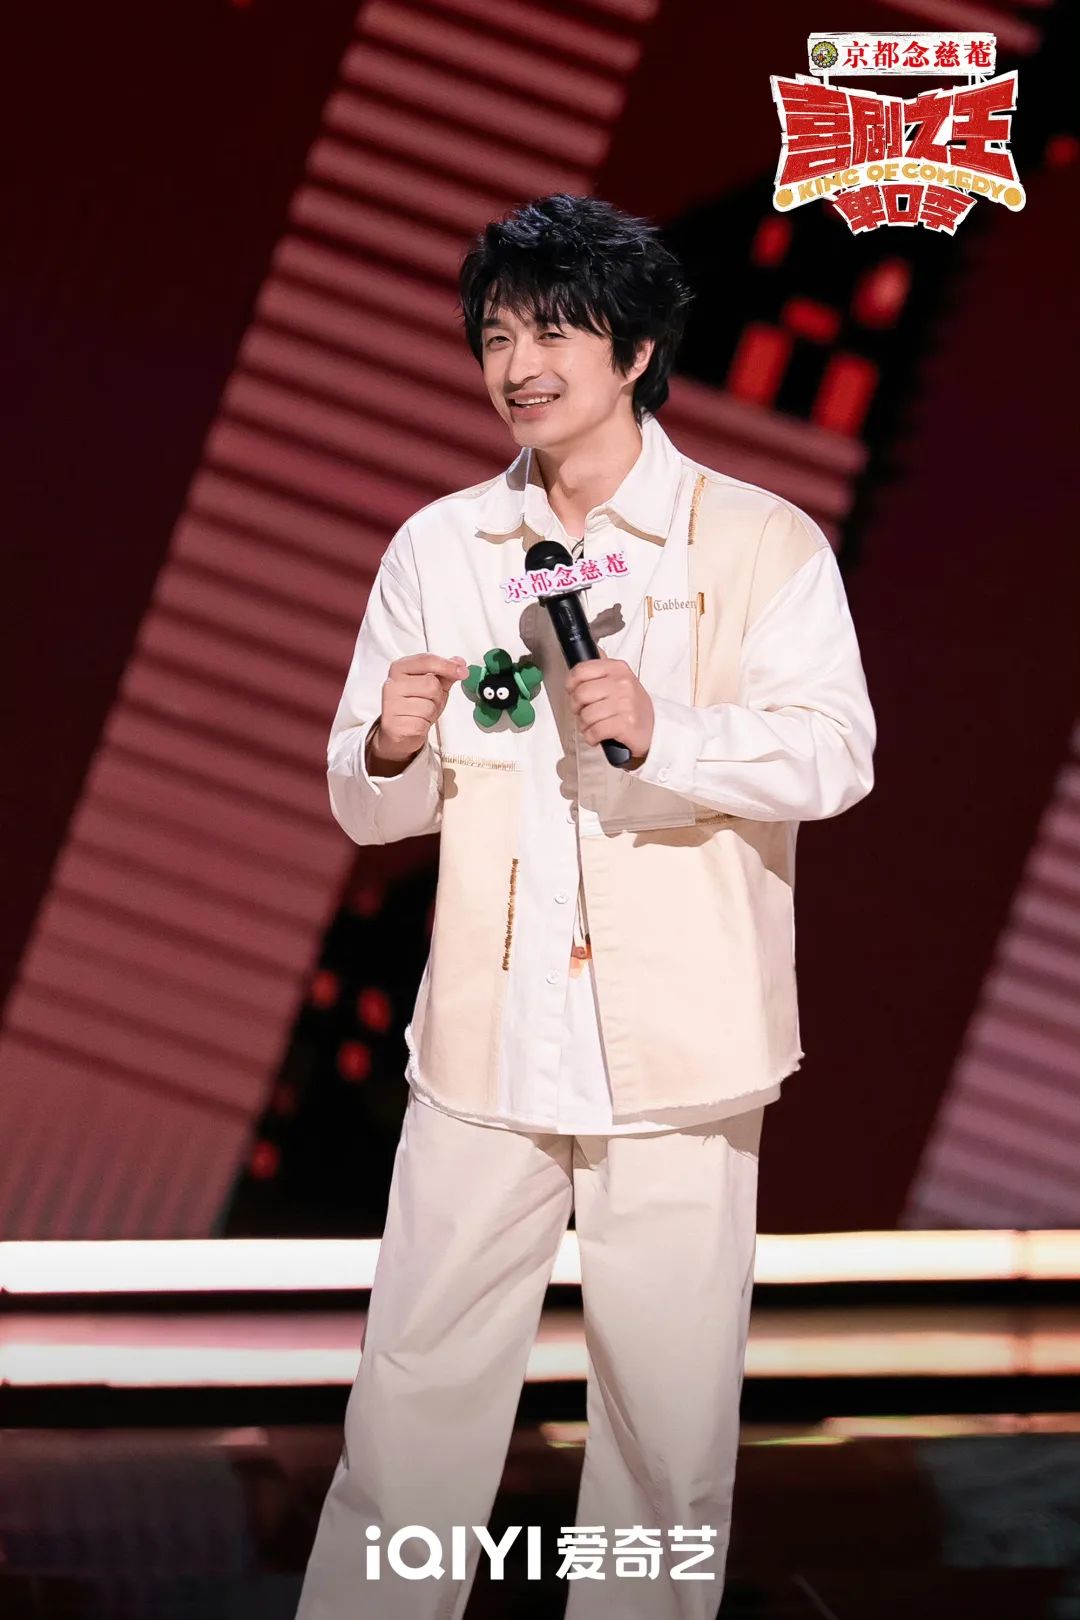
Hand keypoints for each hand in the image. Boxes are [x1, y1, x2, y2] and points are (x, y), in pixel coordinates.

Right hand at [368, 652, 467, 772]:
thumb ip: (445, 673)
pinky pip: (423, 722)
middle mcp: (392, 683)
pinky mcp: (395, 724)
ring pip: (429, 705)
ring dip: (432, 712)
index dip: (448, 665)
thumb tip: (459, 662)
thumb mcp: (432, 685)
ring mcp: (391, 704)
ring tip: (422, 713)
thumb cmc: (415, 705)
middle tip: (430, 702)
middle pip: (431, 684)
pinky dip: (425, 725)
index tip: (462, 671)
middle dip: (438, 696)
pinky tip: (417, 722)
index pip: (426, 660)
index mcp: (399, 668)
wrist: (399, 731)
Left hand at [565, 650, 654, 760]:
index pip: (581, 670)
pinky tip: (597, 736)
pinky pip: (595, 731)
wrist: (654, 729)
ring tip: (593, 725)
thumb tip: (592, 648)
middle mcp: (622, 683)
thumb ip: (603, 668)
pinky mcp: (626, 724)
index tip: (573, 691)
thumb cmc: (632, 706)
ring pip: (586, 714)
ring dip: (584, 724)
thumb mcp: (620, 680)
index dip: (571, 683)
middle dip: (576, 707)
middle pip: (580, 693)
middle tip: (583, 712)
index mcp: (617, 668)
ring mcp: (625, 703)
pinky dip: (591, 736)